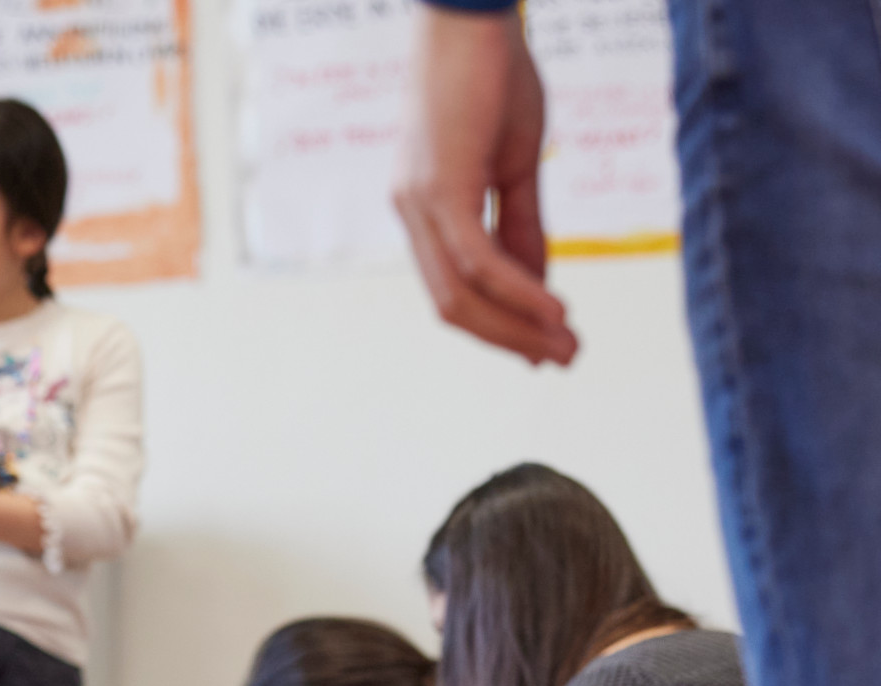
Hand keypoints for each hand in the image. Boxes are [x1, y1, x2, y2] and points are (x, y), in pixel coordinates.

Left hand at [392, 6, 576, 365]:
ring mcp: (419, 204)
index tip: (543, 348)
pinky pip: (477, 259)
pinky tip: (554, 310)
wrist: (473, 15)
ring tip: (565, 346)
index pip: (456, 288)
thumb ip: (523, 224)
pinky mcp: (439, 188)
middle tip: (563, 360)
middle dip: (510, 339)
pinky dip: (517, 290)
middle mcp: (411, 215)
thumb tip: (539, 283)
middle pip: (454, 306)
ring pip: (462, 293)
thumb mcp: (515, 163)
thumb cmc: (495, 78)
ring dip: (516, 327)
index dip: (498, 325)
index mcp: (425, 212)